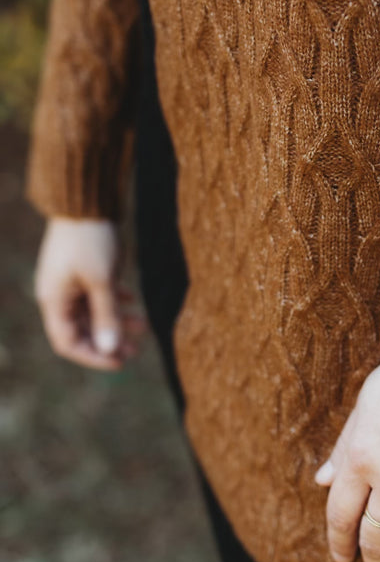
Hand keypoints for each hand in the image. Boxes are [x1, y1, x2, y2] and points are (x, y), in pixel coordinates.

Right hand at [32, 216, 148, 369]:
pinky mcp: (83, 268)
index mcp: (54, 301)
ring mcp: (70, 280)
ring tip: (143, 327)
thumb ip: (106, 316)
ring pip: (93, 311)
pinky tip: (134, 300)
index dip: (93, 357)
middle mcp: (58, 294)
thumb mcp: (102, 281)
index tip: (120, 362)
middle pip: (81, 329)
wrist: (86, 199)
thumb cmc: (91, 240)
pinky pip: (97, 293)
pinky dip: (115, 300)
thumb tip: (111, 349)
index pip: (68, 342)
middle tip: (135, 350)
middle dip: (108, 341)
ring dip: (116, 321)